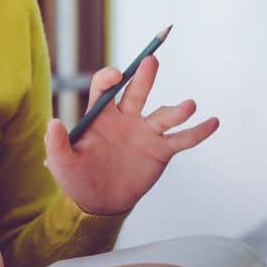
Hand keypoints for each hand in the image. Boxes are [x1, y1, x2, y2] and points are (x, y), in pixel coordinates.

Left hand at [44, 56, 219, 215]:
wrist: (98, 204)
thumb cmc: (78, 179)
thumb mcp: (61, 164)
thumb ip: (56, 144)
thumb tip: (52, 124)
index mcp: (101, 116)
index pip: (105, 88)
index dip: (109, 78)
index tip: (115, 77)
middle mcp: (126, 118)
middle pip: (136, 91)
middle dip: (144, 76)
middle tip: (150, 62)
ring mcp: (145, 133)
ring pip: (164, 115)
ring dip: (177, 110)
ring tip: (188, 106)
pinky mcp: (160, 151)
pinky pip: (182, 139)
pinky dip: (198, 132)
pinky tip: (213, 122)